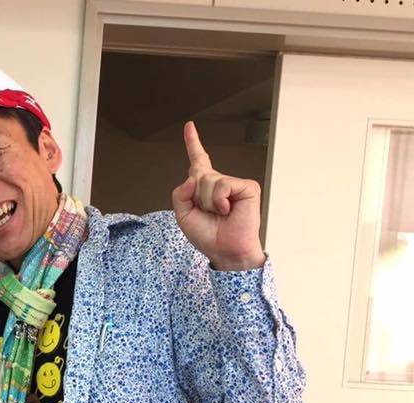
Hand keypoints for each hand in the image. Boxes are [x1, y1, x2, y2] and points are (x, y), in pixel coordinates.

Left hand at [171, 121, 265, 270]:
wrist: (225, 250)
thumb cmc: (208, 235)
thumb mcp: (183, 215)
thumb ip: (180, 194)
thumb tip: (193, 177)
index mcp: (204, 188)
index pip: (198, 161)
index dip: (193, 142)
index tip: (189, 126)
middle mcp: (219, 182)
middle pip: (197, 175)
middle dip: (197, 197)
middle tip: (209, 212)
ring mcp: (234, 183)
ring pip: (208, 181)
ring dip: (208, 202)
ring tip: (219, 213)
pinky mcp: (247, 187)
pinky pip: (223, 185)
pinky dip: (220, 201)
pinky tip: (228, 210)